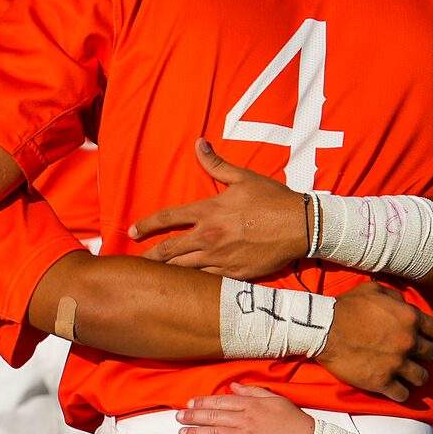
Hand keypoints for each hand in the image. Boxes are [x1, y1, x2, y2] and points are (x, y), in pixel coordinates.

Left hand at [132, 141, 309, 275]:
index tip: (132, 230)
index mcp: (208, 212)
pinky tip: (182, 289)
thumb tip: (198, 143)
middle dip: (148, 257)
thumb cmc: (272, 200)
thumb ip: (216, 164)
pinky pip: (205, 283)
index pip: (168, 218)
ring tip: (152, 280)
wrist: (300, 226)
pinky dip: (192, 285)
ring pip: (183, 271)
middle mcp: (208, 237)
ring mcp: (220, 259)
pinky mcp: (233, 275)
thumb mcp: (243, 177)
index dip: (146, 225)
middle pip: (168, 251)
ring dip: (166, 275)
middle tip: (135, 264)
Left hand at [178, 384, 314, 433]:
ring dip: (196, 433)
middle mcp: (245, 420)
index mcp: (251, 405)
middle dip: (192, 417)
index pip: (220, 402)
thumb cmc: (293, 420)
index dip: (202, 402)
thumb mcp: (274, 398)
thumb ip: (252, 392)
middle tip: (178, 418)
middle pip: (213, 417)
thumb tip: (234, 387)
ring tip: (182, 433)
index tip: (190, 404)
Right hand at [319, 283, 432, 403]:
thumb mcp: (374, 290)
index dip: (431, 335)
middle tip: (414, 357)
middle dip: (425, 356)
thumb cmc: (346, 307)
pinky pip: (402, 394)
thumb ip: (395, 298)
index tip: (424, 338)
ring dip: (416, 377)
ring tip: (407, 376)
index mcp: (410, 318)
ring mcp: (397, 364)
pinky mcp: (382, 382)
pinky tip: (394, 388)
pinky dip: (400, 393)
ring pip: (422, 378)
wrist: (324, 329)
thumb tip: (404, 306)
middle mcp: (408, 342)